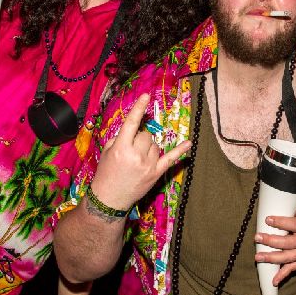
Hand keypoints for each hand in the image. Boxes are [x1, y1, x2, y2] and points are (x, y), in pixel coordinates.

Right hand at [90, 94, 190, 210]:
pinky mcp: (156, 173)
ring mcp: (148, 165)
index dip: (139, 108)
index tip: (146, 95)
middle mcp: (136, 155)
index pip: (131, 123)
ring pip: (155, 144)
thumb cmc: (106, 173)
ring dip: (148, 147)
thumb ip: (120, 138)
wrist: (109, 199)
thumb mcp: (106, 152)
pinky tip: (189, 143)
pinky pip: (171, 159)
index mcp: (121, 148)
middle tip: (131, 150)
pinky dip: (180, 151)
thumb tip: (134, 129)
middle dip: (140, 138)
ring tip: (138, 160)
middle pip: (146, 135)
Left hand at [254, 206, 295, 284]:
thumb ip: (295, 212)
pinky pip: (293, 269)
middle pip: (287, 243)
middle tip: (257, 237)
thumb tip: (277, 210)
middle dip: (271, 241)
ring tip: (258, 257)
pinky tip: (273, 281)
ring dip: (271, 258)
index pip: (293, 225)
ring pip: (287, 258)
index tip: (267, 219)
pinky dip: (283, 276)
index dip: (280, 222)